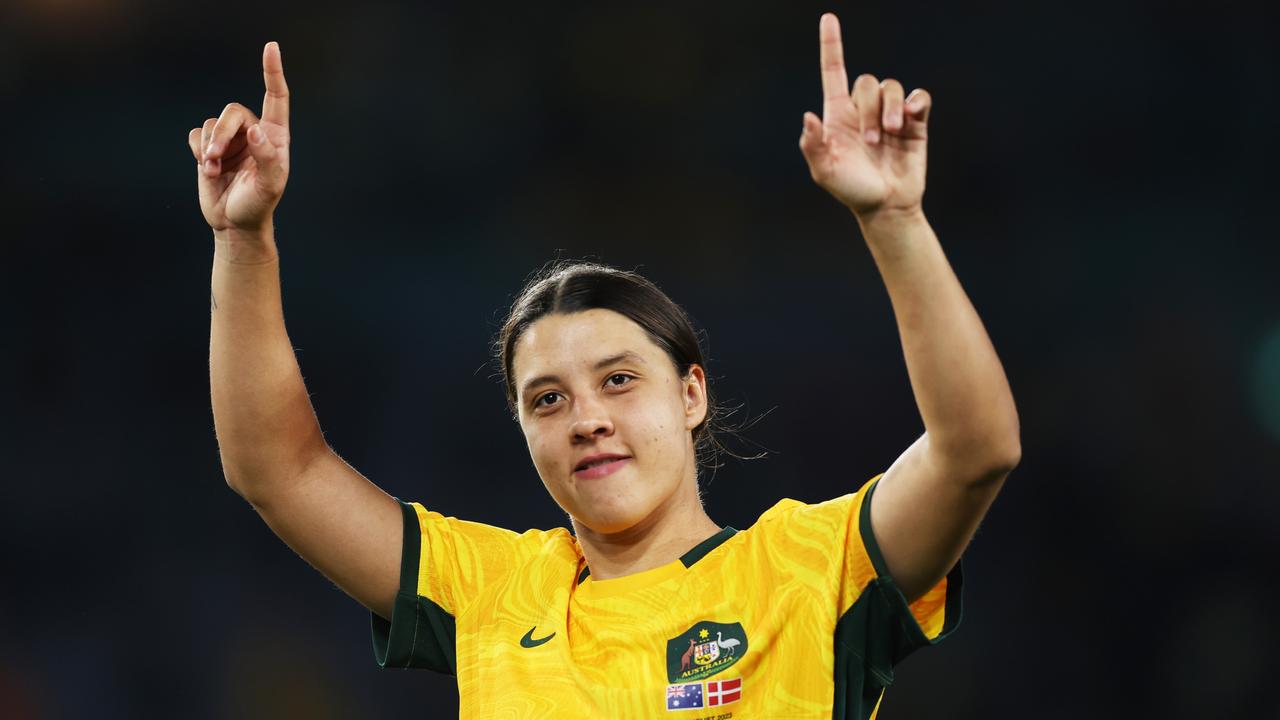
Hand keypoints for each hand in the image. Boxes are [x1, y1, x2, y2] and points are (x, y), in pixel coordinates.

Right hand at [187, 42, 290, 233]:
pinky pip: (197, 134)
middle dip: (221, 133)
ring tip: (214, 171)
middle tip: (215, 158)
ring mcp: (231, 139)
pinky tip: (208, 170)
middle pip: (232, 112)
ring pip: (212, 124)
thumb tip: (255, 133)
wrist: (234, 223)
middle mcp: (253, 132)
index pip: (276, 98)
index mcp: (275, 136)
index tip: (271, 47)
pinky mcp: (210, 147)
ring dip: (209, 148)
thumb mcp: (269, 186)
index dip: (272, 72)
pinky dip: (199, 152)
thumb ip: (266, 158)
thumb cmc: (258, 205)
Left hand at [798, 14, 930, 218]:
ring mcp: (890, 115)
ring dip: (889, 110)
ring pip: (892, 87)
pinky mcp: (915, 123)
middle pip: (867, 81)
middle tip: (872, 141)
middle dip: (869, 107)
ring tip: (889, 136)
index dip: (831, 45)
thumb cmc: (851, 190)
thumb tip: (808, 117)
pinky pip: (918, 97)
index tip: (828, 18)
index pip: (833, 73)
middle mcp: (863, 110)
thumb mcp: (825, 172)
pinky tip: (910, 116)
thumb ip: (813, 146)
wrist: (885, 207)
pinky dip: (915, 101)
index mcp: (838, 115)